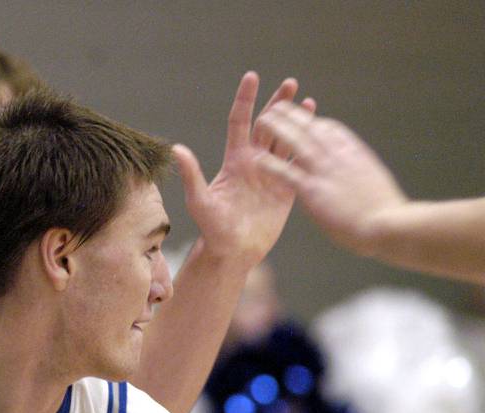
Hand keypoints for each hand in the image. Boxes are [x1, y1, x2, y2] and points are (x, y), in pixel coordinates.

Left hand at [174, 72, 315, 269]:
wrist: (234, 252)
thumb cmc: (212, 229)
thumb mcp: (200, 202)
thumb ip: (193, 175)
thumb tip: (177, 149)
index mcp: (234, 160)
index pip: (240, 122)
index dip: (245, 99)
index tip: (252, 76)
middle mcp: (253, 162)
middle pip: (267, 125)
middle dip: (277, 104)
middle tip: (290, 82)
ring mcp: (271, 174)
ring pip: (285, 141)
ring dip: (296, 121)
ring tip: (308, 102)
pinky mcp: (286, 189)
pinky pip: (298, 164)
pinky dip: (307, 147)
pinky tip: (318, 134)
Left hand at [253, 101, 407, 253]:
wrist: (389, 225)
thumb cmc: (389, 214)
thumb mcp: (377, 186)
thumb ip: (364, 177)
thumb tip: (364, 178)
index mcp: (355, 154)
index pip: (331, 130)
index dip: (314, 122)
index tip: (304, 117)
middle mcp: (339, 157)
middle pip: (310, 129)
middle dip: (292, 115)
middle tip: (276, 106)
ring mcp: (325, 172)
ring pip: (296, 143)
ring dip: (277, 129)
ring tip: (262, 119)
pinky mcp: (314, 191)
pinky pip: (287, 174)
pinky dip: (271, 165)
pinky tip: (256, 160)